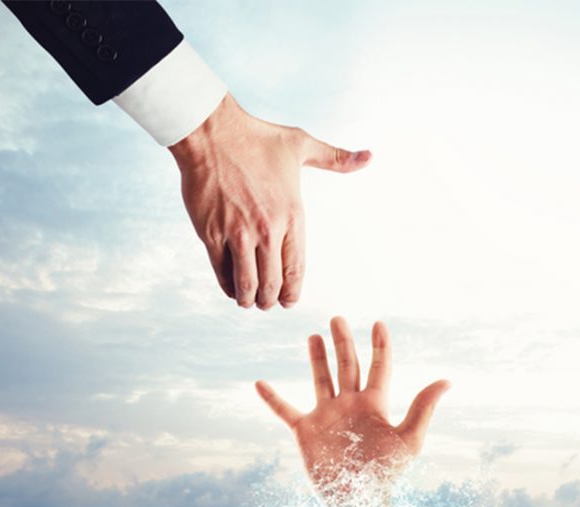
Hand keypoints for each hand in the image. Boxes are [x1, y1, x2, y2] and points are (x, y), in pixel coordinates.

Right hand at [169, 96, 370, 309]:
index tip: (289, 301)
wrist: (211, 132)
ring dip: (249, 299)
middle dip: (271, 300)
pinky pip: (222, 272)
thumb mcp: (301, 145)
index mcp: (292, 215)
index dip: (292, 293)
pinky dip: (228, 285)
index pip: (297, 270)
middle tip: (267, 302)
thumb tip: (369, 157)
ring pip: (247, 284)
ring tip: (249, 300)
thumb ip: (335, 159)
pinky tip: (231, 286)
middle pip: (272, 285)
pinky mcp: (211, 234)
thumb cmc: (257, 137)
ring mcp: (237, 233)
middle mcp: (267, 229)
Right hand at [255, 317, 449, 506]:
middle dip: (343, 342)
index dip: (380, 345)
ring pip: (321, 379)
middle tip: (337, 318)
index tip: (379, 324)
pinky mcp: (306, 432)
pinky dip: (272, 399)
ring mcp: (327, 416)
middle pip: (348, 366)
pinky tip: (259, 383)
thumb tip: (447, 381)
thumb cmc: (387, 476)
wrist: (358, 504)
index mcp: (375, 405)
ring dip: (317, 358)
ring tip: (313, 336)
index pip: (379, 367)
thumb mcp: (409, 440)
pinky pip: (285, 411)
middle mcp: (350, 405)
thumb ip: (423, 408)